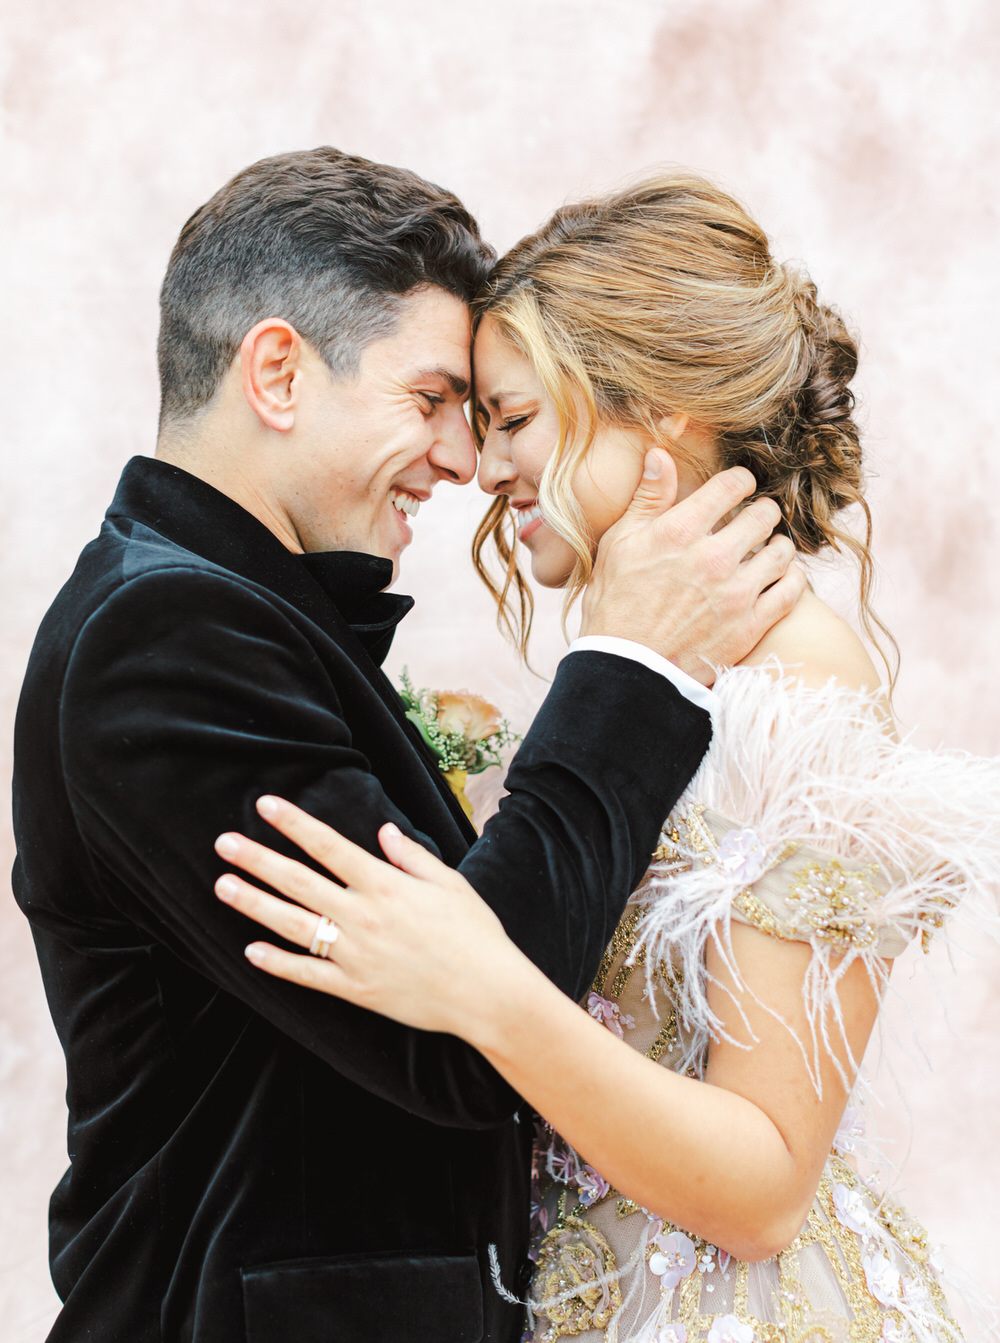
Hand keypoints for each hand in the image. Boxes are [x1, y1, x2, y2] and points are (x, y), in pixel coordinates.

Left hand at [213, 797, 517, 1036]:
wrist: (488, 993)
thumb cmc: (475, 933)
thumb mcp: (449, 883)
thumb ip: (412, 856)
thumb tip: (383, 830)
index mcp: (385, 885)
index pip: (328, 846)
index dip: (293, 823)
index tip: (264, 804)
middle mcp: (363, 916)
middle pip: (299, 882)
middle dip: (258, 860)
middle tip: (224, 843)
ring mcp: (355, 955)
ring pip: (294, 925)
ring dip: (255, 904)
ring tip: (223, 886)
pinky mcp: (356, 988)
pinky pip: (308, 975)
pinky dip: (278, 963)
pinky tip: (251, 951)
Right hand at [581, 450, 805, 684]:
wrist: (627, 668)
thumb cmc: (616, 603)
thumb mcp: (620, 543)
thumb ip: (647, 498)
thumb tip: (661, 454)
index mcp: (679, 532)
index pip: (732, 485)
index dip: (740, 481)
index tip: (739, 488)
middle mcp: (713, 558)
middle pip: (764, 514)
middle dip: (760, 512)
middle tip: (752, 521)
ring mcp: (736, 593)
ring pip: (782, 551)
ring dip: (776, 546)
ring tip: (764, 551)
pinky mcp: (751, 624)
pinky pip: (792, 590)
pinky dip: (790, 579)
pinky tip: (777, 578)